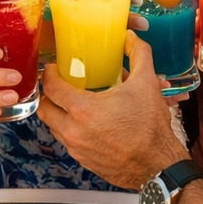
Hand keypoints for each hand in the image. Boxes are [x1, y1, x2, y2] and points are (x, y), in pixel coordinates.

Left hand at [39, 32, 186, 189]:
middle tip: (58, 85)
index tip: (54, 68)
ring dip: (58, 113)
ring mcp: (77, 148)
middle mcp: (74, 131)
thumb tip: (130, 38)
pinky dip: (70, 129)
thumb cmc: (150, 128)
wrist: (157, 165)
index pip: (51, 88)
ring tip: (72, 102)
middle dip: (48, 95)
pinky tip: (87, 122)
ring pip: (53, 127)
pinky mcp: (83, 161)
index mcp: (83, 110)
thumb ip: (139, 54)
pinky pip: (67, 141)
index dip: (49, 74)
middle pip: (45, 109)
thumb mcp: (147, 83)